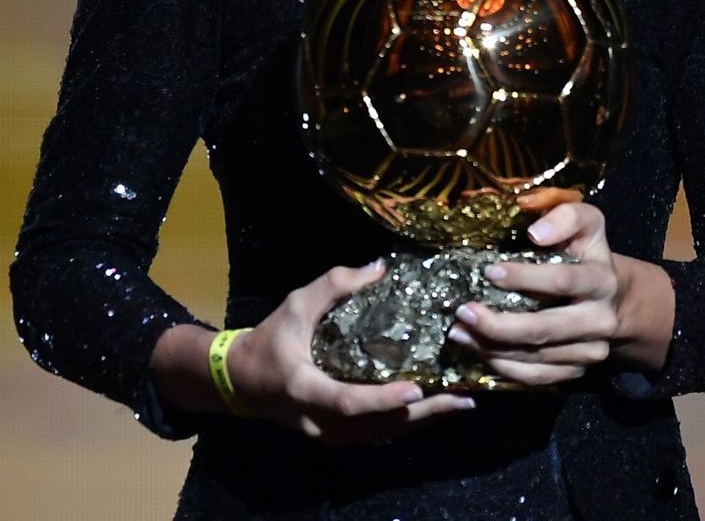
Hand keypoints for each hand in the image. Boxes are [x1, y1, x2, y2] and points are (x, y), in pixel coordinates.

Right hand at [227, 262, 475, 443]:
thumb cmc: (269, 340)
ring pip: (383, 432)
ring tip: (461, 402)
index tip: (417, 389)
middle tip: (463, 398)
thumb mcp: (294, 306)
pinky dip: (406, 420)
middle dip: (424, 413)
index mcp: (307, 389)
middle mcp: (322, 421)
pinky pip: (377, 431)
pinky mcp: (337, 435)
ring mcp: (331, 434)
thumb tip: (379, 269)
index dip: (383, 399)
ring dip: (423, 419)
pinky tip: (432, 408)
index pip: (348, 401)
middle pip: (378, 425)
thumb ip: (333, 286)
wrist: (241, 380)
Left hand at [445, 202, 624, 385]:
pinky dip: (503, 367)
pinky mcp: (576, 371)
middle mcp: (600, 321)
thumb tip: (536, 232)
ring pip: (536, 357)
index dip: (525, 278)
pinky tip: (477, 350)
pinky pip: (536, 377)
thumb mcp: (586, 224)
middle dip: (500, 325)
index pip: (562, 281)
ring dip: (492, 347)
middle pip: (546, 329)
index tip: (490, 271)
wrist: (614, 298)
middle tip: (462, 311)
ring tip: (458, 332)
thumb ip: (566, 217)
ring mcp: (589, 352)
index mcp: (602, 281)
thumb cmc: (585, 253)